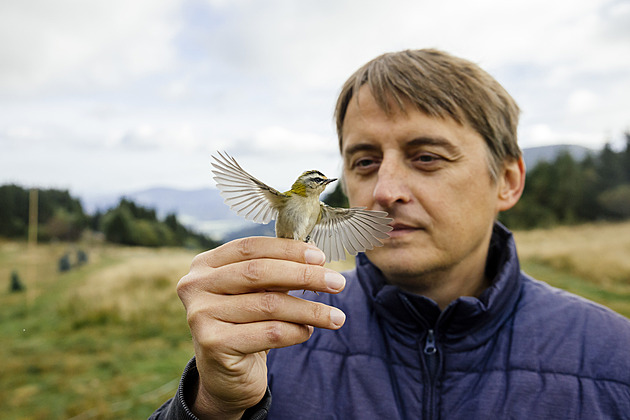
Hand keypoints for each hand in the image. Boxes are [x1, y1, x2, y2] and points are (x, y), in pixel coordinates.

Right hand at [176, 237, 346, 418]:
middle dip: (305, 276)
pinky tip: (308, 332)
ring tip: (336, 316)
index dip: (288, 249)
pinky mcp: (214, 344)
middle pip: (259, 272)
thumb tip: (315, 258)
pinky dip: (296, 331)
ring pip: (269, 305)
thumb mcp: (255, 292)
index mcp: (205, 265)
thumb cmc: (245, 324)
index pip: (250, 247)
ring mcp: (200, 315)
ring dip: (310, 310)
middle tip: (338, 282)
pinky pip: (269, 333)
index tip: (321, 257)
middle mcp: (195, 286)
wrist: (224, 375)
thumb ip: (275, 272)